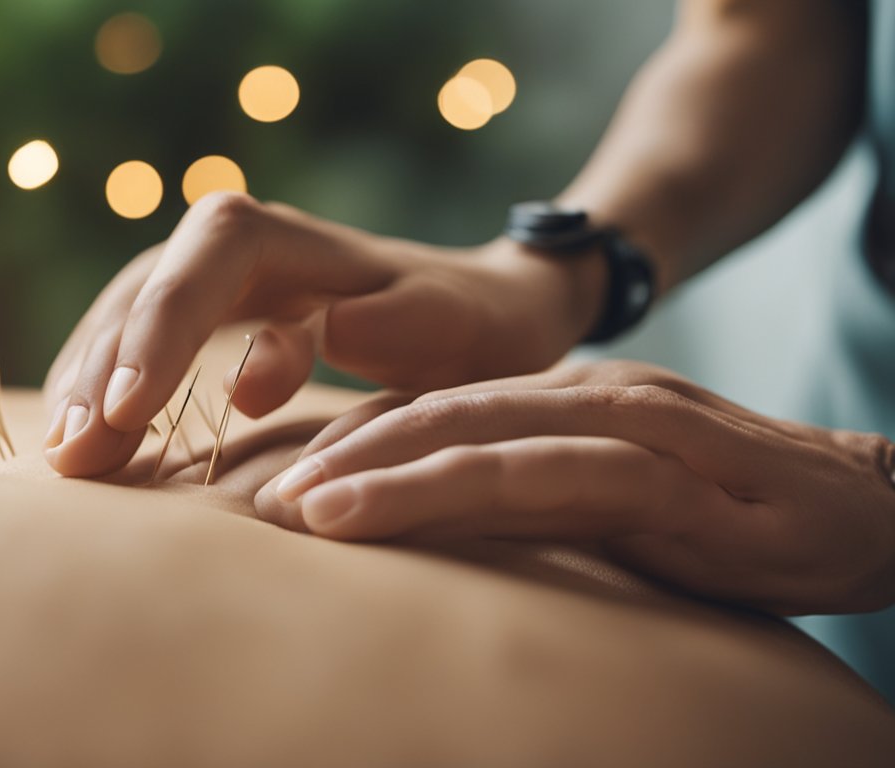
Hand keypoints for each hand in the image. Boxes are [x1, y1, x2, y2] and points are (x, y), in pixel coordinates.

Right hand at [43, 192, 604, 476]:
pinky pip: (134, 343)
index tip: (133, 406)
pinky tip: (81, 438)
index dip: (161, 327)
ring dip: (92, 384)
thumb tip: (328, 332)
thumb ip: (407, 323)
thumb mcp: (459, 323)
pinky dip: (105, 389)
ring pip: (128, 318)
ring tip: (64, 459)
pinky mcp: (205, 321)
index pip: (206, 259)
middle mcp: (238, 249)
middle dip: (105, 369)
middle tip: (76, 455)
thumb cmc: (474, 324)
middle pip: (147, 290)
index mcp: (291, 239)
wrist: (481, 314)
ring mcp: (213, 283)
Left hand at [258, 360, 894, 615]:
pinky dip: (478, 486)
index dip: (345, 445)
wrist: (865, 512)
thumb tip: (426, 543)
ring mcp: (634, 428)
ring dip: (389, 470)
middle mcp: (583, 399)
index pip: (429, 412)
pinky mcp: (680, 477)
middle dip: (341, 454)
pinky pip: (564, 475)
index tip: (269, 488)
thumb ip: (524, 504)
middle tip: (256, 500)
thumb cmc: (716, 519)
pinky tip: (418, 509)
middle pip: (438, 412)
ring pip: (488, 433)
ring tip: (304, 511)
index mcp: (555, 402)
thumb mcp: (602, 506)